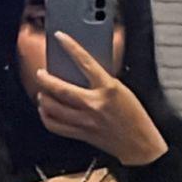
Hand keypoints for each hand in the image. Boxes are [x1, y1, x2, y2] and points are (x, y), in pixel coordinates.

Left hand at [37, 36, 166, 165]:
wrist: (140, 144)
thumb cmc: (135, 117)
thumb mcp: (122, 91)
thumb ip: (102, 81)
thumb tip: (83, 71)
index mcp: (109, 89)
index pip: (85, 62)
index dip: (71, 47)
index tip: (60, 37)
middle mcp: (95, 104)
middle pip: (61, 89)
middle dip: (46, 79)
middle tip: (41, 73)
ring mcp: (86, 121)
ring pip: (54, 108)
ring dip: (44, 98)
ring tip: (42, 92)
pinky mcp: (82, 134)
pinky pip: (56, 126)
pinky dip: (46, 118)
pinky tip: (45, 112)